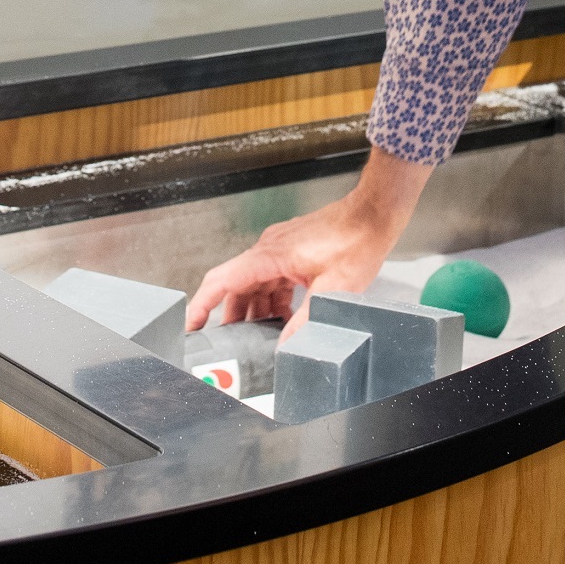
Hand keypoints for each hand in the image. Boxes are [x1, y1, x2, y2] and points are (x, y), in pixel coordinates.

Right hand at [186, 151, 432, 338]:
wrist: (374, 215)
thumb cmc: (356, 241)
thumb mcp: (332, 291)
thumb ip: (305, 321)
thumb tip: (286, 348)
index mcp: (270, 256)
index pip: (222, 281)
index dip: (202, 305)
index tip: (190, 325)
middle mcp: (269, 249)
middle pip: (236, 287)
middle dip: (231, 317)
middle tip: (229, 346)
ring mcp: (280, 248)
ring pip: (254, 284)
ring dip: (254, 311)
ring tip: (258, 339)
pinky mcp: (293, 251)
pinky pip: (272, 279)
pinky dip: (272, 300)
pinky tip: (283, 318)